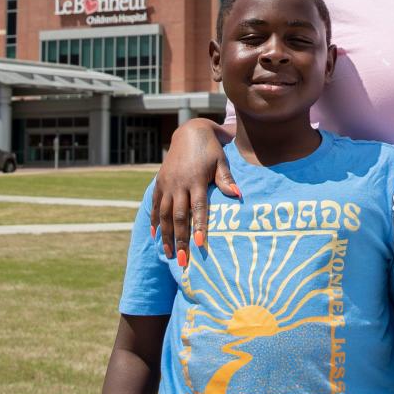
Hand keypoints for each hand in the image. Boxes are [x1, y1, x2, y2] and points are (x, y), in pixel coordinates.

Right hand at [149, 119, 237, 263]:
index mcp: (196, 180)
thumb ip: (226, 179)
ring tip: (169, 255)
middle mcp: (178, 184)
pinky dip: (154, 220)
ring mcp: (167, 184)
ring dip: (166, 236)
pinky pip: (155, 205)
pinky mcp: (159, 182)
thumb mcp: (221, 161)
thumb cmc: (211, 149)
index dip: (199, 227)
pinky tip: (155, 235)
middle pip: (178, 217)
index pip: (198, 208)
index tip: (200, 245)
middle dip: (180, 240)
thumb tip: (238, 195)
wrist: (190, 132)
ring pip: (164, 215)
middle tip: (182, 261)